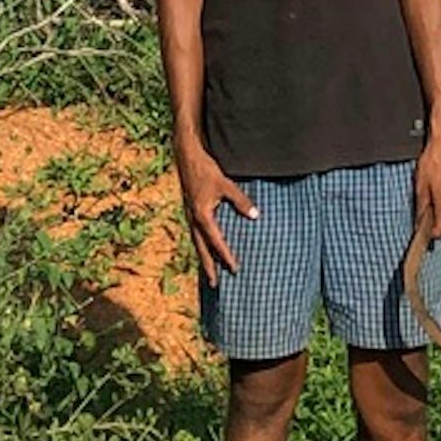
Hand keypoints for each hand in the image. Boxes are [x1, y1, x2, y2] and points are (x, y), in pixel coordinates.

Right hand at [174, 137, 258, 286]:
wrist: (186, 156)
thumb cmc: (205, 169)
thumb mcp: (225, 184)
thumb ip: (240, 200)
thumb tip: (255, 216)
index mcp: (202, 216)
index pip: (217, 242)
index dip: (226, 256)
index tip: (234, 270)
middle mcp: (194, 219)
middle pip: (202, 249)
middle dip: (209, 266)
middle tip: (215, 284)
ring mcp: (190, 215)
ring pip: (197, 242)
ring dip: (203, 257)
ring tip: (209, 271)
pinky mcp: (190, 209)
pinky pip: (195, 232)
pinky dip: (201, 243)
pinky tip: (205, 245)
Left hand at [414, 115, 440, 239]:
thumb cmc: (432, 161)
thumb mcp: (420, 186)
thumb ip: (420, 208)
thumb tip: (418, 223)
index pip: (439, 232)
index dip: (429, 234)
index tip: (421, 233)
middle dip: (434, 217)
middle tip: (423, 203)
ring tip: (432, 189)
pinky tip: (440, 183)